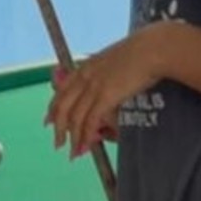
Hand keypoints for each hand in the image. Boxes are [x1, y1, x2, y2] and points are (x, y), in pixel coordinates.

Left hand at [45, 25, 167, 158]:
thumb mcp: (117, 60)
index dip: (53, 107)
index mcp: (87, 66)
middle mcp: (85, 76)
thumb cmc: (143, 52)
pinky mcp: (105, 96)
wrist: (152, 49)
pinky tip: (86, 146)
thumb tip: (111, 89)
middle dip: (58, 128)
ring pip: (74, 117)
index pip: (62, 90)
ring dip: (72, 137)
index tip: (48, 121)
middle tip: (58, 143)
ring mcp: (94, 86)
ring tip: (73, 152)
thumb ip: (109, 73)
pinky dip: (86, 136)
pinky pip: (89, 121)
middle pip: (63, 106)